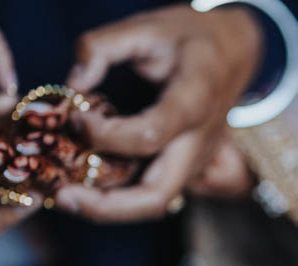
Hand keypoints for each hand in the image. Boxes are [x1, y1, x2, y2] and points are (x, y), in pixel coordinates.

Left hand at [55, 5, 260, 219]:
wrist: (233, 55)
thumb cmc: (191, 39)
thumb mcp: (148, 26)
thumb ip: (103, 47)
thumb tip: (73, 84)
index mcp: (194, 101)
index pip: (150, 135)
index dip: (105, 134)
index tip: (75, 116)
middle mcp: (198, 142)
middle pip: (156, 196)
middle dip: (107, 206)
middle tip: (64, 195)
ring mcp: (194, 162)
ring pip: (154, 204)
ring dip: (108, 208)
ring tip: (67, 195)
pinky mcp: (184, 169)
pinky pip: (151, 194)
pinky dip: (116, 198)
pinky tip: (84, 184)